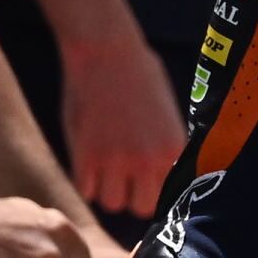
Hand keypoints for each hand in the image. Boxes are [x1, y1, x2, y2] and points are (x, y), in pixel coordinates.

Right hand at [59, 26, 185, 219]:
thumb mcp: (166, 109)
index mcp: (173, 148)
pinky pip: (85, 190)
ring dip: (105, 189)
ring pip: (111, 203)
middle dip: (131, 194)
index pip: (167, 194)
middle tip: (121, 175)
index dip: (152, 187)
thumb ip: (165, 143)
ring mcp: (116, 161)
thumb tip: (163, 168)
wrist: (106, 49)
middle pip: (141, 207)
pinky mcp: (86, 156)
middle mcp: (148, 160)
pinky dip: (84, 181)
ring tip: (101, 167)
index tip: (141, 179)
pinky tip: (85, 161)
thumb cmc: (137, 70)